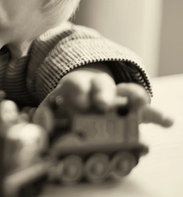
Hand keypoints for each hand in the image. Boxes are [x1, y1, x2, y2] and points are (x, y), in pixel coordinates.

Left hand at [40, 63, 172, 126]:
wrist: (78, 97)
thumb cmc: (64, 105)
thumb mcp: (50, 107)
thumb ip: (44, 115)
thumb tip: (42, 125)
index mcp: (75, 86)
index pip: (77, 84)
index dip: (79, 91)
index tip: (80, 100)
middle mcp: (97, 89)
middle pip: (103, 85)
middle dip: (103, 93)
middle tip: (104, 104)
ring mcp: (116, 98)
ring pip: (128, 92)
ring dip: (134, 98)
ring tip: (143, 106)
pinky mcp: (130, 111)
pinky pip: (145, 112)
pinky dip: (156, 116)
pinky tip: (168, 122)